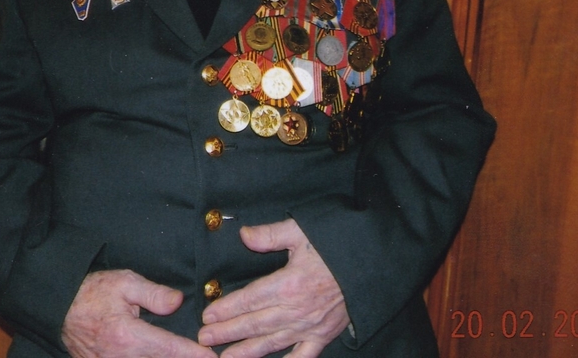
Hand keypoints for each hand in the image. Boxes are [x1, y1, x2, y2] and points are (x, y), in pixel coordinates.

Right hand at [61, 269, 215, 357]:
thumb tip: (178, 302)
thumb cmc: (92, 292)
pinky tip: (161, 357)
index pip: (169, 348)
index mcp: (128, 335)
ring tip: (187, 357)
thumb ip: (153, 294)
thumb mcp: (124, 282)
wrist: (59, 307)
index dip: (193, 354)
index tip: (212, 357)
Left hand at [198, 219, 350, 357]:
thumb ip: (270, 235)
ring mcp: (311, 326)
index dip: (226, 309)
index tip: (207, 316)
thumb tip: (243, 235)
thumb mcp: (302, 231)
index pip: (249, 300)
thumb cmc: (337, 244)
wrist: (373, 262)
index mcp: (289, 284)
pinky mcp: (325, 335)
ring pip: (272, 343)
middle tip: (203, 339)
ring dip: (246, 351)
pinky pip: (303, 355)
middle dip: (227, 333)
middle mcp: (297, 309)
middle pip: (255, 324)